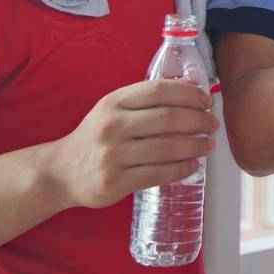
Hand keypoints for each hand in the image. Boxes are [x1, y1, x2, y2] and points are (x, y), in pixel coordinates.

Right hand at [45, 79, 217, 209]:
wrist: (60, 172)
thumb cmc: (96, 137)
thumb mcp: (112, 110)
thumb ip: (145, 101)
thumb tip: (192, 91)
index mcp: (113, 102)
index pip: (159, 90)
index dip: (188, 94)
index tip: (206, 100)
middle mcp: (112, 126)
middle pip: (168, 119)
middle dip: (198, 121)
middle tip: (213, 125)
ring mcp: (112, 155)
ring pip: (166, 149)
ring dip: (195, 146)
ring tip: (209, 146)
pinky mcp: (115, 182)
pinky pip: (158, 174)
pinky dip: (181, 170)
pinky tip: (193, 166)